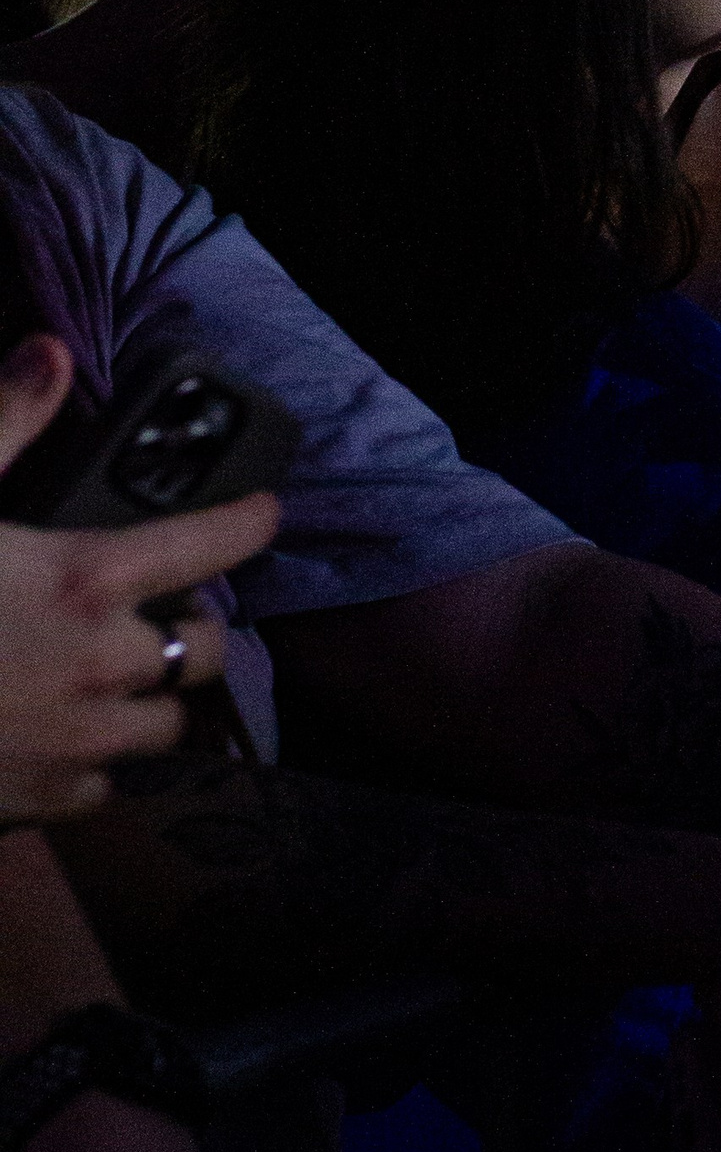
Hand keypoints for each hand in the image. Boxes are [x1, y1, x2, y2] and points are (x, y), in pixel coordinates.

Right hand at [0, 338, 277, 820]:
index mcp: (86, 581)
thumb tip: (50, 352)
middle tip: (166, 615)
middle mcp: (105, 664)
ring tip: (122, 681)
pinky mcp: (46, 799)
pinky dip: (98, 765)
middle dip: (198, 631)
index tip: (264, 513)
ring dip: (155, 701)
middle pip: (207, 652)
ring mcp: (81, 740)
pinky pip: (108, 787)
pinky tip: (65, 742)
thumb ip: (3, 423)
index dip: (246, 523)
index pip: (209, 544)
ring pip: (169, 727)